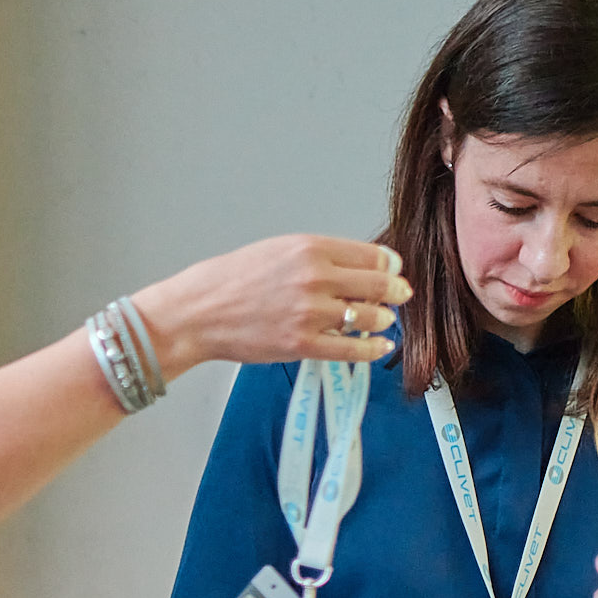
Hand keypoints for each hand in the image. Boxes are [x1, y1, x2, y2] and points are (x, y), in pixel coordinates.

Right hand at [130, 235, 409, 374]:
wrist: (196, 313)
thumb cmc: (231, 281)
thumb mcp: (278, 250)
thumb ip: (319, 256)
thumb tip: (358, 267)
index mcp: (311, 248)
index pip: (372, 255)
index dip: (389, 266)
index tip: (393, 272)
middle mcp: (315, 278)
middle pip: (380, 285)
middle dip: (396, 292)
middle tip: (400, 296)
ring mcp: (310, 313)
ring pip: (369, 316)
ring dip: (382, 319)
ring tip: (382, 320)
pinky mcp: (302, 344)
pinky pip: (352, 348)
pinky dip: (372, 348)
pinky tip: (379, 345)